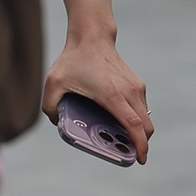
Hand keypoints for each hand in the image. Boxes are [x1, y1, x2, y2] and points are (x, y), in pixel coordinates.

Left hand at [41, 31, 152, 163]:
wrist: (92, 36)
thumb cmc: (73, 60)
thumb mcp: (53, 84)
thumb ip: (50, 107)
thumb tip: (58, 124)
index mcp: (112, 94)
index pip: (133, 125)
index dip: (139, 145)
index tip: (140, 159)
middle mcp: (129, 91)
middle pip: (145, 126)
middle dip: (142, 144)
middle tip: (129, 156)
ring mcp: (135, 87)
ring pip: (145, 118)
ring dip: (139, 132)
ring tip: (122, 142)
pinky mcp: (137, 84)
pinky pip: (141, 108)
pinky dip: (136, 120)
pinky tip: (120, 124)